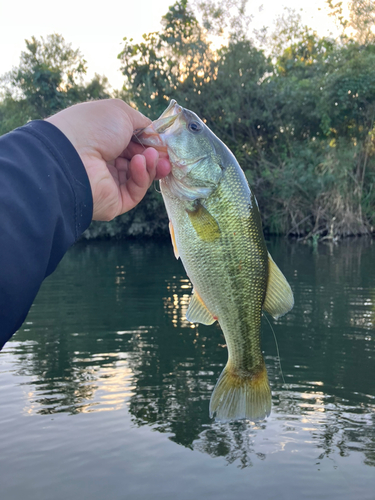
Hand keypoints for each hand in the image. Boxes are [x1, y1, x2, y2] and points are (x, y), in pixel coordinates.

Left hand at [46, 99, 169, 220]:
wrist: (72, 155)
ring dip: (150, 165)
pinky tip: (138, 163)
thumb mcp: (120, 113)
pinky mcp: (114, 202)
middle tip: (164, 154)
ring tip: (150, 157)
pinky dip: (141, 176)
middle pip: (138, 162)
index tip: (163, 143)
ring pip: (140, 177)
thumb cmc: (93, 127)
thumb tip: (154, 133)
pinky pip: (135, 191)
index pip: (133, 144)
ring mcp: (109, 183)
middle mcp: (105, 162)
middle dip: (154, 157)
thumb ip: (141, 122)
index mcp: (103, 140)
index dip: (149, 143)